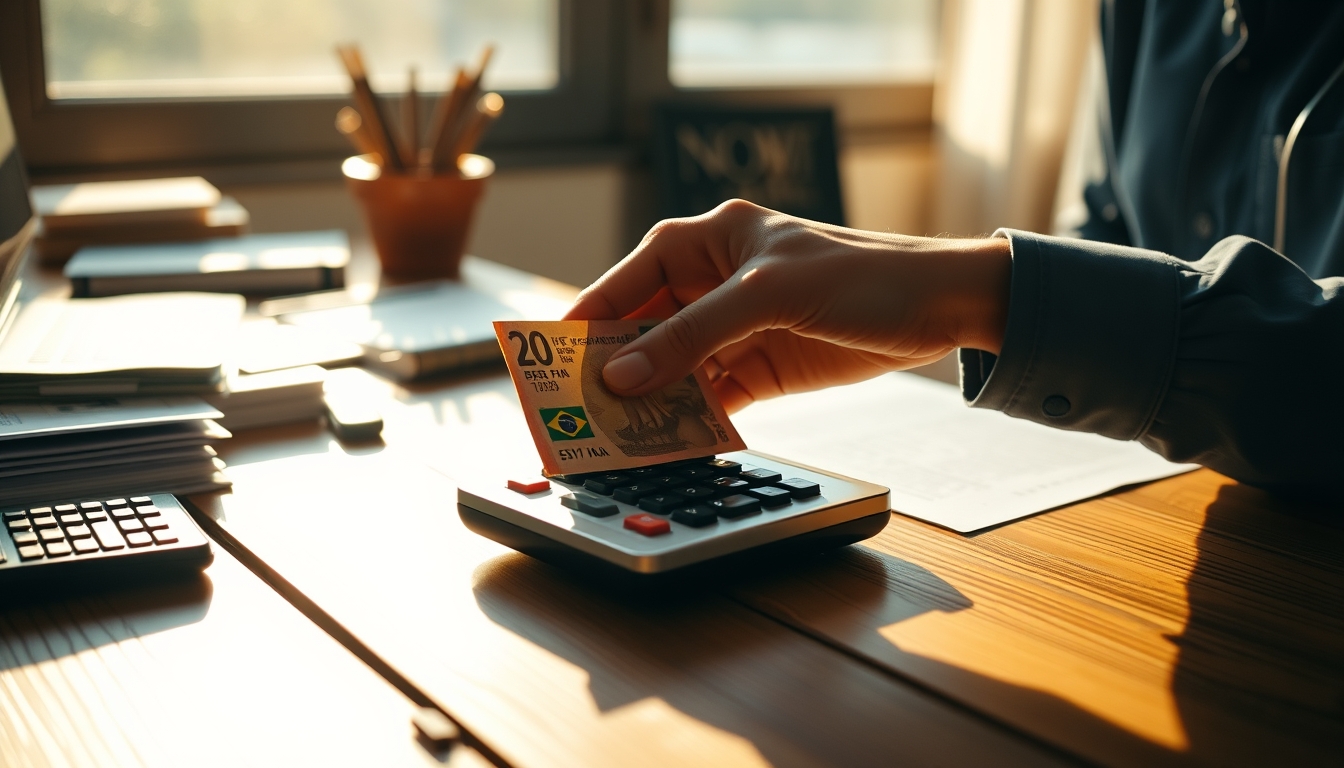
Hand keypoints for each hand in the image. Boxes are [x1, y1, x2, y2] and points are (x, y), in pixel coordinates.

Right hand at [563, 200, 1011, 411]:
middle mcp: (710, 284)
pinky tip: (667, 444)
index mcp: (704, 242)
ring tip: (614, 439)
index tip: (549, 361)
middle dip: (612, 370)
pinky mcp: (757, 370)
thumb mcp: (769, 294)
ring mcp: (732, 330)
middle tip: (576, 413)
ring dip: (648, 402)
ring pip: (671, 369)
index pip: (626, 280)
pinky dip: (689, 420)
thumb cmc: (861, 275)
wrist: (938, 308)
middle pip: (641, 330)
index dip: (586, 320)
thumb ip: (694, 333)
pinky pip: (707, 398)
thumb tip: (623, 373)